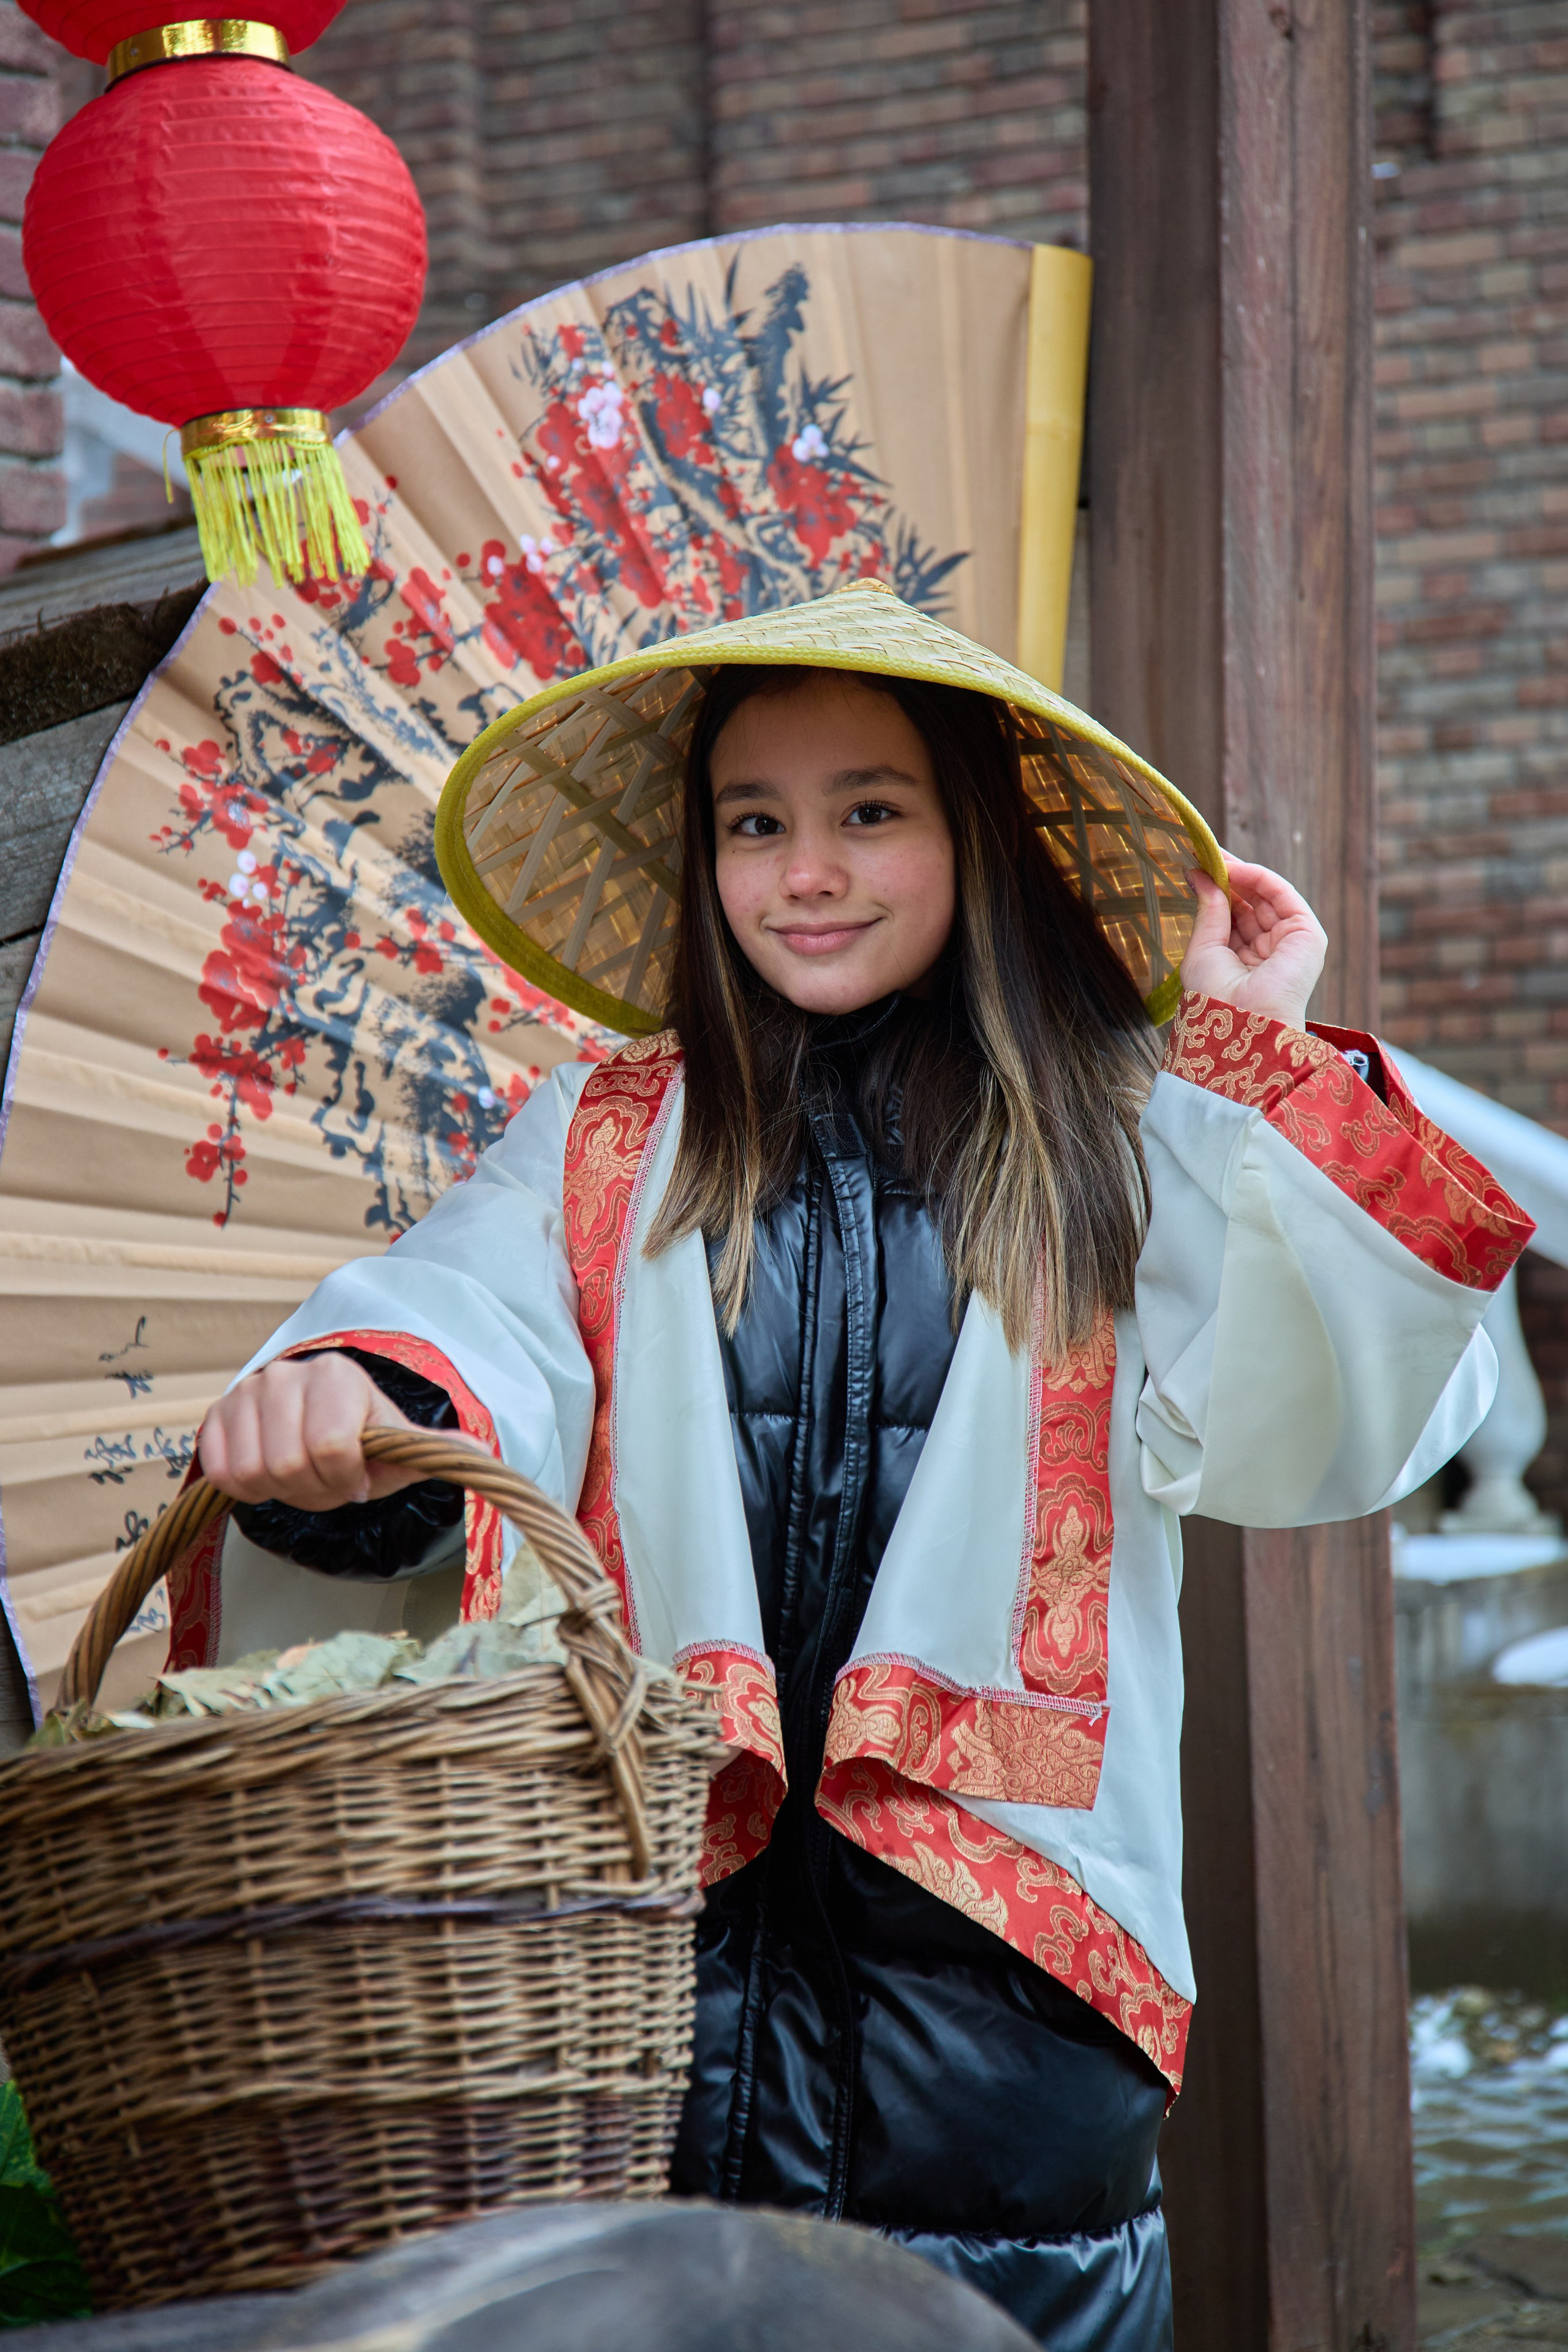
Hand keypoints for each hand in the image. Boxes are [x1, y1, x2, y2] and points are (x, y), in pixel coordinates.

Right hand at [198, 1351, 455, 1510]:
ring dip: (280, 1491)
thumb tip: (483, 1453)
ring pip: (251, 1472)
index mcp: (337, 1376)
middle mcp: (285, 1374)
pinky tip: (270, 1474)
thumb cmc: (362, 1441)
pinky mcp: (214, 1415)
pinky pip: (219, 1472)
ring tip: (302, 1475)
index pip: (331, 1448)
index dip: (346, 1479)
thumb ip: (433, 1452)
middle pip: (289, 1464)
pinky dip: (247, 1488)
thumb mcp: (397, 1448)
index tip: (358, 1476)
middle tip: (328, 1480)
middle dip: (314, 1489)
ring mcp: (245, 1392)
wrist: (313, 1426)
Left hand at [1180, 854, 1326, 1030]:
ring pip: (1265, 896)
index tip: (1197, 865)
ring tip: (1214, 857)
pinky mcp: (1307, 935)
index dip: (1218, 889)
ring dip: (1240, 873)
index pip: (1234, 915)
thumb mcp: (1203, 948)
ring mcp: (1289, 942)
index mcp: (1244, 959)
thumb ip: (1208, 910)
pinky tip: (1235, 869)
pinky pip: (1283, 895)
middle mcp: (1269, 950)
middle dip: (1228, 877)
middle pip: (1250, 902)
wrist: (1240, 1022)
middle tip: (1204, 853)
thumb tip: (1200, 875)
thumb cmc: (1216, 998)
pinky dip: (1259, 878)